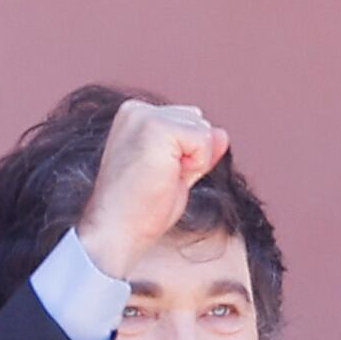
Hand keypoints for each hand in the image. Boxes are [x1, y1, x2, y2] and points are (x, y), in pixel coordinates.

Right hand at [73, 99, 230, 280]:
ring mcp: (144, 115)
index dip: (187, 156)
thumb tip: (222, 133)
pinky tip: (167, 177)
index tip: (159, 176)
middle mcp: (137, 110)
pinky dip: (196, 165)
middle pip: (199, 122)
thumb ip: (198, 150)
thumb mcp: (178, 173)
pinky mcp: (155, 126)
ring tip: (162, 178)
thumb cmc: (142, 208)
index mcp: (137, 116)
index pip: (189, 122)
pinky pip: (204, 140)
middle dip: (192, 156)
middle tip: (161, 180)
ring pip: (203, 130)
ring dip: (194, 162)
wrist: (118, 229)